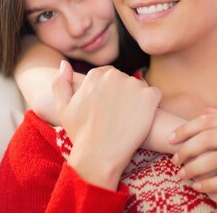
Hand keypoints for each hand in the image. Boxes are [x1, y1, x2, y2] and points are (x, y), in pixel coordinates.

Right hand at [53, 61, 161, 188]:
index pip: (108, 76)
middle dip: (123, 94)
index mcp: (95, 75)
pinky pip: (155, 95)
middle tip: (117, 116)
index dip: (108, 94)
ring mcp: (133, 85)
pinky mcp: (149, 97)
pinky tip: (142, 118)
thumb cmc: (81, 133)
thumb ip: (61, 83)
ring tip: (128, 119)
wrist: (99, 155)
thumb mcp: (63, 108)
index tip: (107, 109)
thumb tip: (64, 63)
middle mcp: (114, 75)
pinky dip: (152, 105)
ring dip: (137, 99)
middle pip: (124, 80)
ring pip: (139, 87)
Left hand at [170, 109, 216, 192]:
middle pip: (209, 138)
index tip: (171, 139)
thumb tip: (205, 112)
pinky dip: (212, 185)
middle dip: (186, 150)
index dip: (187, 129)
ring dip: (194, 169)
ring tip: (182, 176)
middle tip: (174, 160)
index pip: (210, 120)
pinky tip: (201, 188)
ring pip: (216, 159)